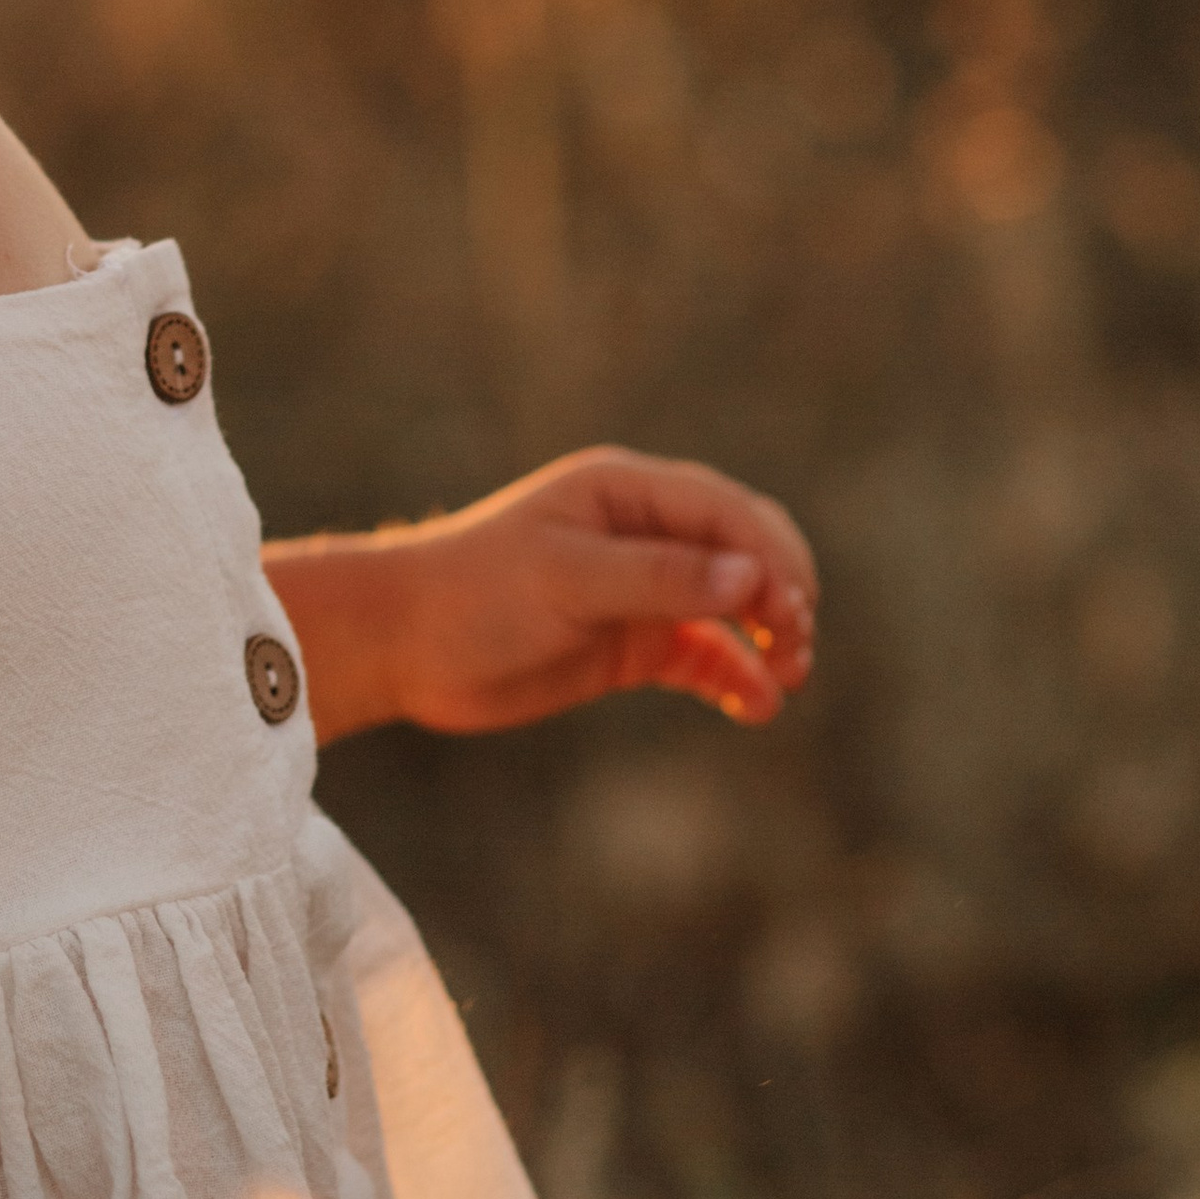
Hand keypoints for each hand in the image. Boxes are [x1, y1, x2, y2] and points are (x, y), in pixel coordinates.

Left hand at [266, 448, 816, 740]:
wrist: (404, 644)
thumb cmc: (475, 592)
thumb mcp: (568, 579)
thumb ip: (659, 578)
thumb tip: (753, 578)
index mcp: (627, 491)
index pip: (728, 512)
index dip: (771, 558)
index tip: (788, 613)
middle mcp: (642, 533)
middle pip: (746, 551)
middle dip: (783, 594)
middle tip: (794, 647)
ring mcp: (639, 590)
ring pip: (735, 606)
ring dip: (770, 637)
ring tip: (786, 681)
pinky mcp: (630, 643)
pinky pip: (705, 655)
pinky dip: (737, 677)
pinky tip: (757, 706)